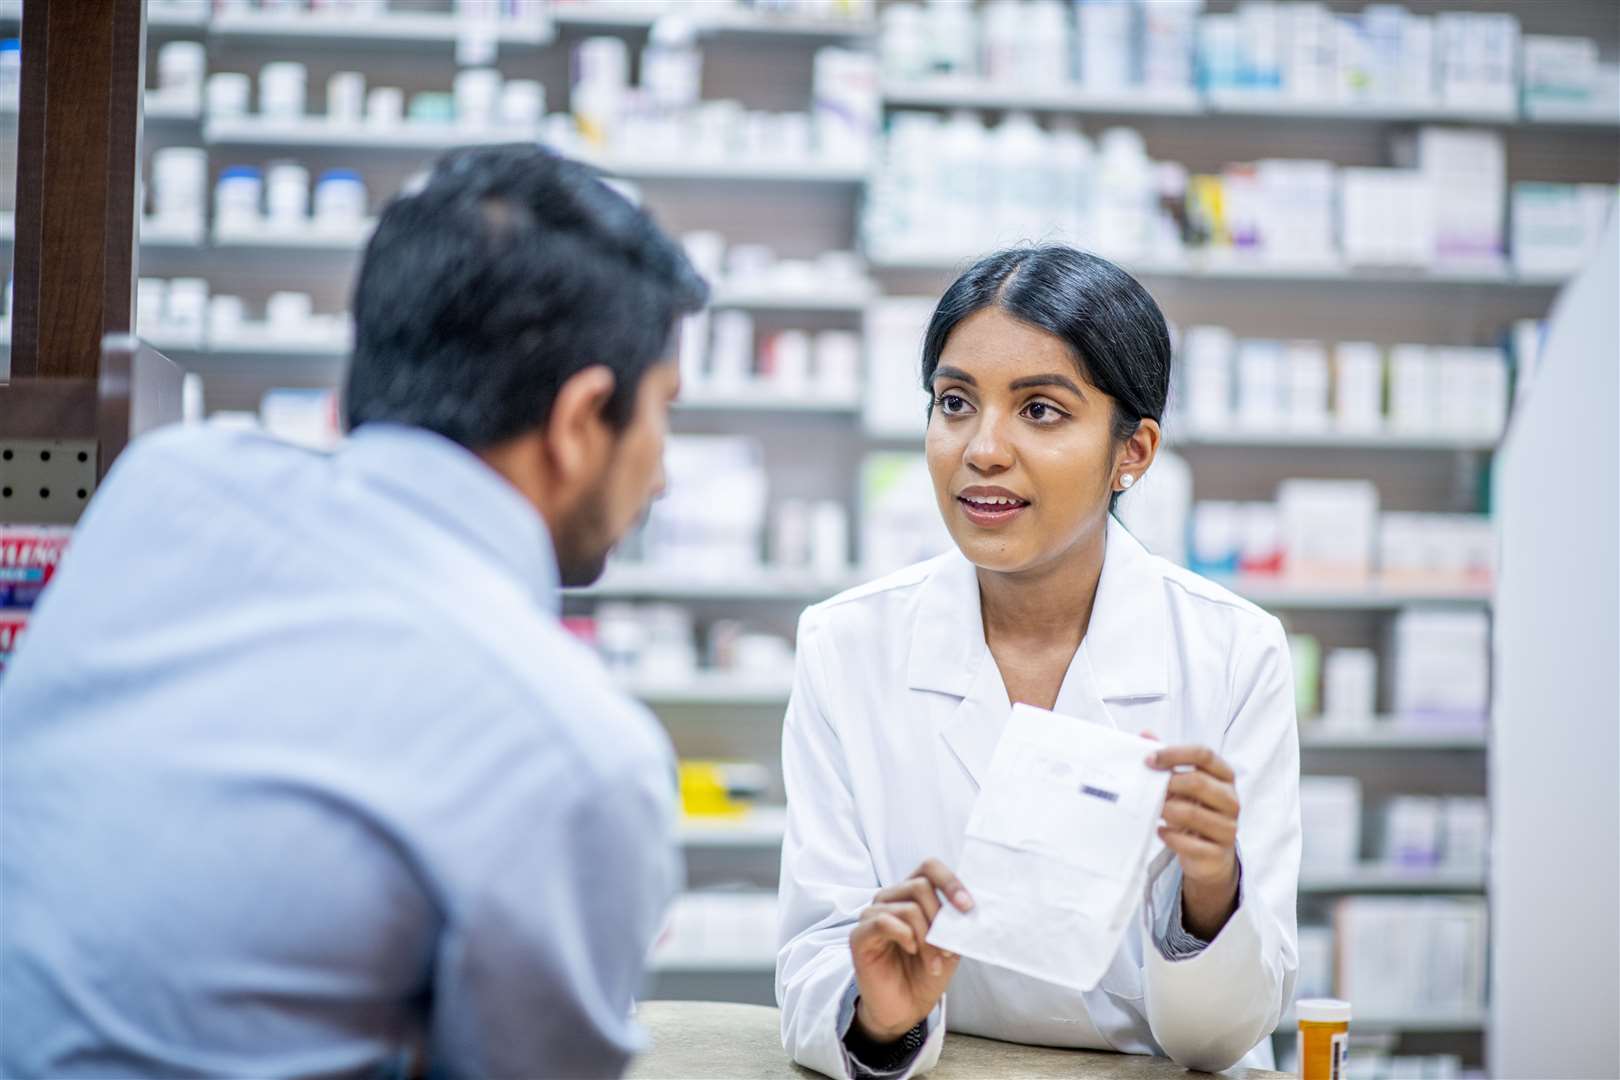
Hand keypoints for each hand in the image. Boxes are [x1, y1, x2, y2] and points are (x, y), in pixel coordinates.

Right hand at [849, 859, 973, 1042]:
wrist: (906, 1009)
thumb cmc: (925, 973)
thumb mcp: (949, 946)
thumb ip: (955, 925)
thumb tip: (969, 910)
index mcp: (911, 894)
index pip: (929, 867)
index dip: (950, 882)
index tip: (968, 907)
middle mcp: (890, 898)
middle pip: (920, 885)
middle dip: (940, 918)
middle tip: (948, 948)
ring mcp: (872, 915)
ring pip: (907, 908)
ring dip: (928, 939)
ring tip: (934, 963)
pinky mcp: (860, 936)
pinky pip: (883, 922)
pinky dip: (905, 936)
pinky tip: (911, 951)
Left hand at [1145, 741, 1240, 940]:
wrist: (1210, 856)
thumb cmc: (1194, 812)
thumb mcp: (1183, 785)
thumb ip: (1167, 761)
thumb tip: (1145, 734)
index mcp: (1224, 776)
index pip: (1204, 754)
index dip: (1174, 754)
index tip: (1149, 760)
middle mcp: (1230, 799)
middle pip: (1198, 782)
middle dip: (1169, 785)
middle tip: (1151, 790)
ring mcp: (1228, 826)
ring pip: (1193, 813)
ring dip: (1167, 811)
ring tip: (1155, 811)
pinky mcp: (1219, 851)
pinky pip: (1191, 843)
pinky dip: (1171, 836)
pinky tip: (1161, 831)